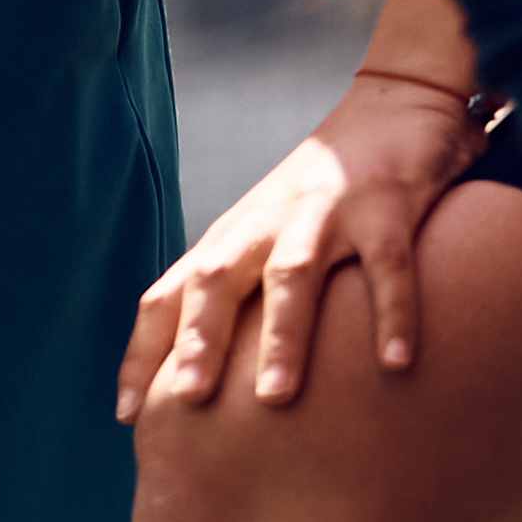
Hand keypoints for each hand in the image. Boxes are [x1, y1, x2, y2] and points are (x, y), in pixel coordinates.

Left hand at [116, 66, 486, 417]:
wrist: (393, 106)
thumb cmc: (320, 195)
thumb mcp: (266, 237)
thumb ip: (237, 294)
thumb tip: (200, 378)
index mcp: (231, 238)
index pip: (168, 296)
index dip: (145, 352)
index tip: (126, 415)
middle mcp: (267, 223)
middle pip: (217, 280)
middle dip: (198, 340)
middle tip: (185, 402)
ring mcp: (324, 212)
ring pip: (292, 274)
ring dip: (282, 334)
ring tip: (275, 397)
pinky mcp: (386, 206)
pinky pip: (388, 266)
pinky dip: (391, 313)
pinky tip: (394, 363)